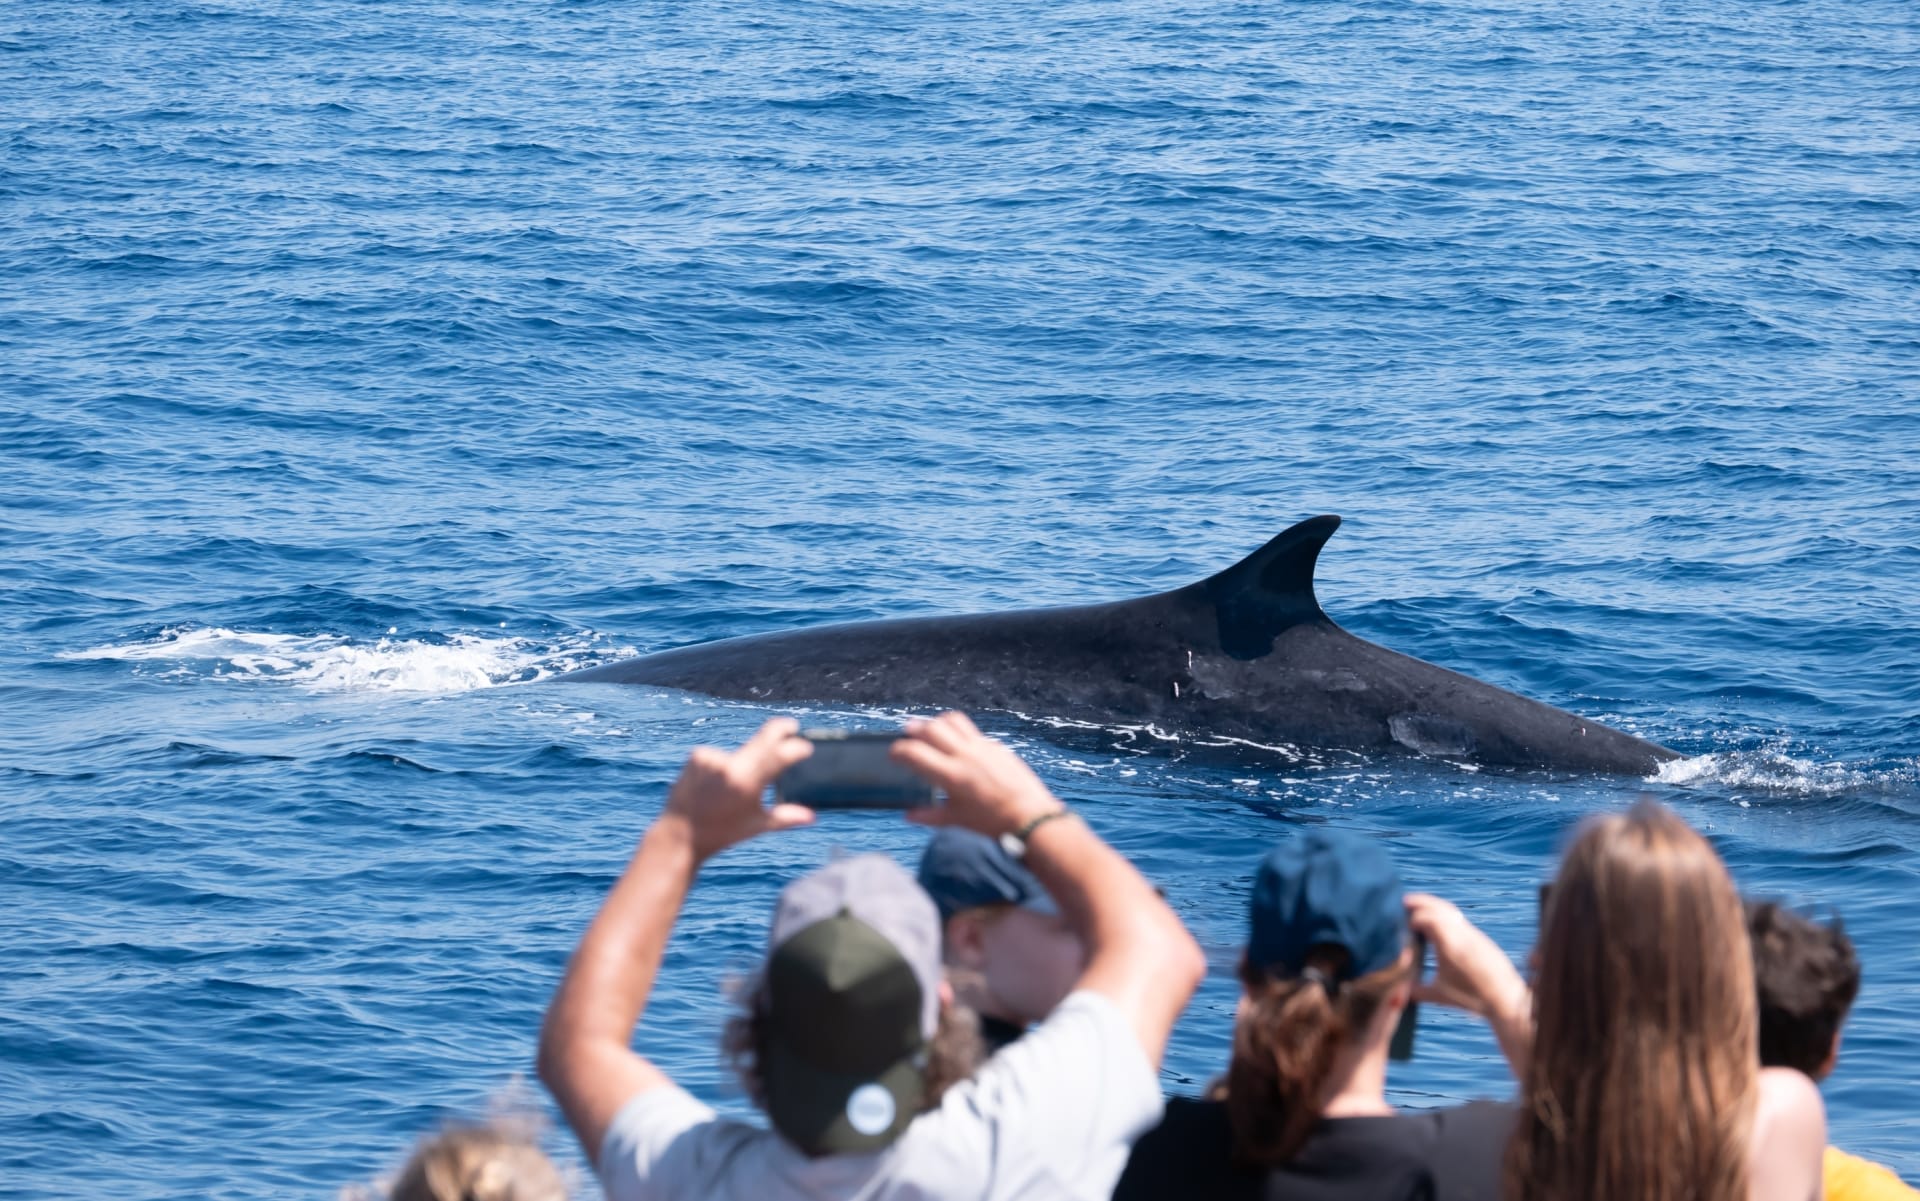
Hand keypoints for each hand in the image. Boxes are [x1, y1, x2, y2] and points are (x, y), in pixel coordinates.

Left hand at [661, 717, 815, 862]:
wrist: (680, 835)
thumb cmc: (721, 833)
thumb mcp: (756, 826)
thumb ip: (786, 818)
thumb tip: (812, 817)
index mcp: (747, 784)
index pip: (778, 755)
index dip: (795, 747)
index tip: (805, 746)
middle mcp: (729, 767)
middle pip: (762, 739)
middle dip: (780, 731)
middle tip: (791, 726)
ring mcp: (711, 759)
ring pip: (740, 752)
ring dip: (744, 760)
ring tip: (732, 788)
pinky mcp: (697, 755)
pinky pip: (720, 755)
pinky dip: (723, 764)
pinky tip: (714, 783)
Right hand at [889, 711, 1060, 837]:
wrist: (1030, 817)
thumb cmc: (992, 823)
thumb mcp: (956, 821)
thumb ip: (929, 815)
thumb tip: (909, 814)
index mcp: (951, 775)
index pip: (914, 753)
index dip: (898, 751)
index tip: (893, 754)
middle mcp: (965, 756)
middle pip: (931, 728)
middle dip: (914, 729)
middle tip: (908, 736)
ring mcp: (982, 748)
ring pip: (953, 720)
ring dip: (937, 722)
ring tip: (931, 730)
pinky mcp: (997, 747)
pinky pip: (973, 732)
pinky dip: (960, 733)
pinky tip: (959, 745)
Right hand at [1404, 892, 1530, 1023]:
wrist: (1507, 999)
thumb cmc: (1474, 998)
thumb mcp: (1441, 995)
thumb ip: (1416, 991)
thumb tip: (1396, 992)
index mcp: (1450, 945)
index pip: (1426, 918)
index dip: (1410, 917)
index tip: (1398, 922)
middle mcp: (1462, 934)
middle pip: (1438, 907)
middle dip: (1419, 902)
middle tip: (1402, 901)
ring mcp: (1473, 933)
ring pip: (1449, 910)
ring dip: (1432, 905)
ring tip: (1417, 908)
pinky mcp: (1480, 937)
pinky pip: (1457, 918)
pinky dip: (1443, 914)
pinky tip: (1437, 922)